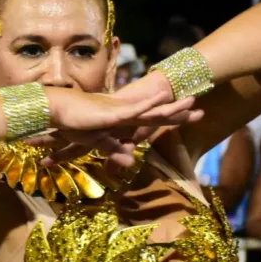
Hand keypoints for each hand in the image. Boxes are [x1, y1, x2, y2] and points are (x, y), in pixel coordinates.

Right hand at [36, 86, 202, 166]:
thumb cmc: (76, 124)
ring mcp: (122, 112)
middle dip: (181, 114)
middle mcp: (128, 114)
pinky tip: (163, 100)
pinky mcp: (113, 112)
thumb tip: (131, 161)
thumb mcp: (99, 142)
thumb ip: (115, 150)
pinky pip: (135, 110)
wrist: (59, 110)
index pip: (155, 122)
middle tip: (202, 112)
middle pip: (159, 115)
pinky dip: (148, 105)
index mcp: (127, 121)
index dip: (174, 119)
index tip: (192, 117)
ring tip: (192, 101)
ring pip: (152, 111)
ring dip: (171, 107)